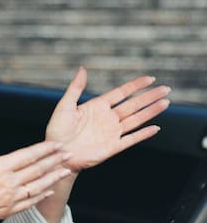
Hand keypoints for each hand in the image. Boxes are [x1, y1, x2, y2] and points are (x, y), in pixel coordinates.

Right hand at [0, 117, 69, 222]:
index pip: (27, 156)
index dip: (43, 149)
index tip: (56, 144)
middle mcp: (9, 183)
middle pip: (37, 169)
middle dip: (54, 160)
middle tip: (67, 154)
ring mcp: (11, 198)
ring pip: (38, 185)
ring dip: (53, 177)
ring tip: (65, 170)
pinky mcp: (9, 210)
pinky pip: (31, 202)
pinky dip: (42, 195)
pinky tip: (49, 191)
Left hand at [46, 67, 169, 172]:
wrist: (57, 153)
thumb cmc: (57, 130)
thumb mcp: (65, 105)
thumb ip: (76, 88)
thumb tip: (83, 69)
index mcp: (97, 107)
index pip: (121, 93)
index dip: (135, 86)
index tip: (150, 78)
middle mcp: (107, 118)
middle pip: (133, 105)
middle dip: (149, 97)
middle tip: (166, 89)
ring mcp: (111, 132)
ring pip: (136, 119)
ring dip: (151, 111)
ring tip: (165, 102)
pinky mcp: (113, 147)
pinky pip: (131, 139)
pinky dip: (143, 134)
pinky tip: (155, 128)